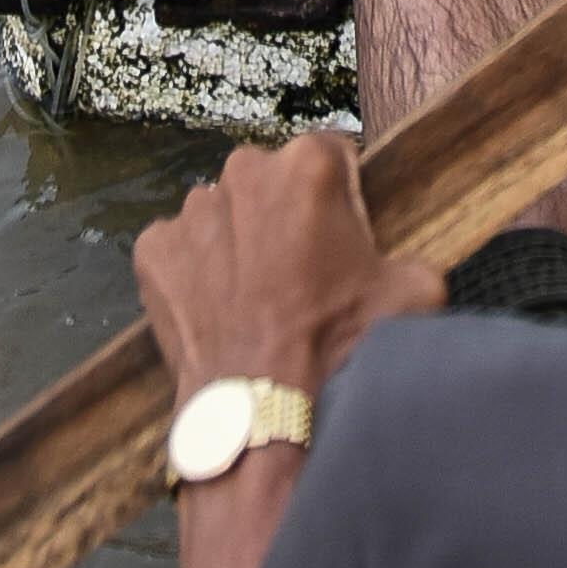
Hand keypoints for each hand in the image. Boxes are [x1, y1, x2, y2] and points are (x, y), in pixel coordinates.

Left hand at [134, 133, 441, 418]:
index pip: (330, 157)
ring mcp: (191, 210)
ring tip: (253, 298)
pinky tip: (216, 310)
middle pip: (270, 181)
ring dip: (237, 242)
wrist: (265, 410)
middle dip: (282, 215)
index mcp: (309, 164)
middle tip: (297, 274)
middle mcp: (244, 171)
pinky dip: (194, 272)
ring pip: (222, 214)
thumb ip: (406, 254)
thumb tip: (399, 263)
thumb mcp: (413, 291)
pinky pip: (179, 249)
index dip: (338, 201)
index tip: (338, 242)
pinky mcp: (153, 250)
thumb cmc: (340, 346)